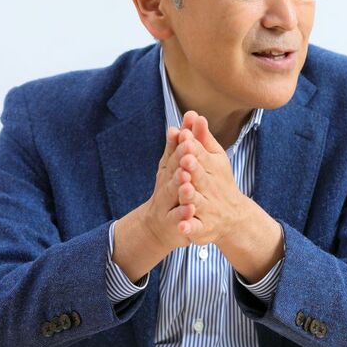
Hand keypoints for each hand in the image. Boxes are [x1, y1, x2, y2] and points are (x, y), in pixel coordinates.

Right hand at [140, 123, 203, 251]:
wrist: (157, 225)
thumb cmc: (168, 190)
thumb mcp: (171, 167)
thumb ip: (177, 147)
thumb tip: (181, 121)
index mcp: (168, 170)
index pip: (174, 154)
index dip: (180, 144)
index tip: (186, 132)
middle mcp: (165, 185)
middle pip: (173, 171)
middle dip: (180, 160)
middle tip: (189, 151)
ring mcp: (167, 204)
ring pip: (173, 194)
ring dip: (180, 187)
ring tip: (187, 180)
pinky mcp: (172, 223)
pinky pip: (177, 219)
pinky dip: (182, 215)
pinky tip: (190, 210)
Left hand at [172, 111, 251, 245]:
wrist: (233, 218)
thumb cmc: (218, 181)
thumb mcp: (213, 158)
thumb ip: (201, 138)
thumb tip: (193, 113)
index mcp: (213, 169)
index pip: (201, 156)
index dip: (193, 147)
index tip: (184, 136)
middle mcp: (212, 188)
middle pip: (201, 177)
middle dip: (193, 168)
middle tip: (185, 158)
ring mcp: (208, 209)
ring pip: (198, 202)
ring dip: (191, 196)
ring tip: (184, 189)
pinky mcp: (204, 228)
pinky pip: (196, 229)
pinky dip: (190, 228)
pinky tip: (182, 227)